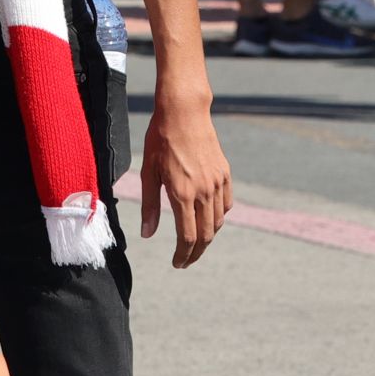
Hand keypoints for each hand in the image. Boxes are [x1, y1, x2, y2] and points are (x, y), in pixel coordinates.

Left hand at [139, 90, 231, 268]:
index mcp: (183, 194)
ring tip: (195, 243)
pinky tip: (209, 218)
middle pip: (206, 235)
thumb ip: (150, 205)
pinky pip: (226, 204)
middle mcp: (204, 191)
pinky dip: (219, 217)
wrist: (184, 112)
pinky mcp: (225, 173)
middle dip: (196, 253)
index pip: (188, 237)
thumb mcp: (148, 172)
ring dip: (208, 237)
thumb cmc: (161, 140)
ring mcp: (217, 183)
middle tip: (185, 261)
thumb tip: (147, 234)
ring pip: (218, 222)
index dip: (182, 255)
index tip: (177, 263)